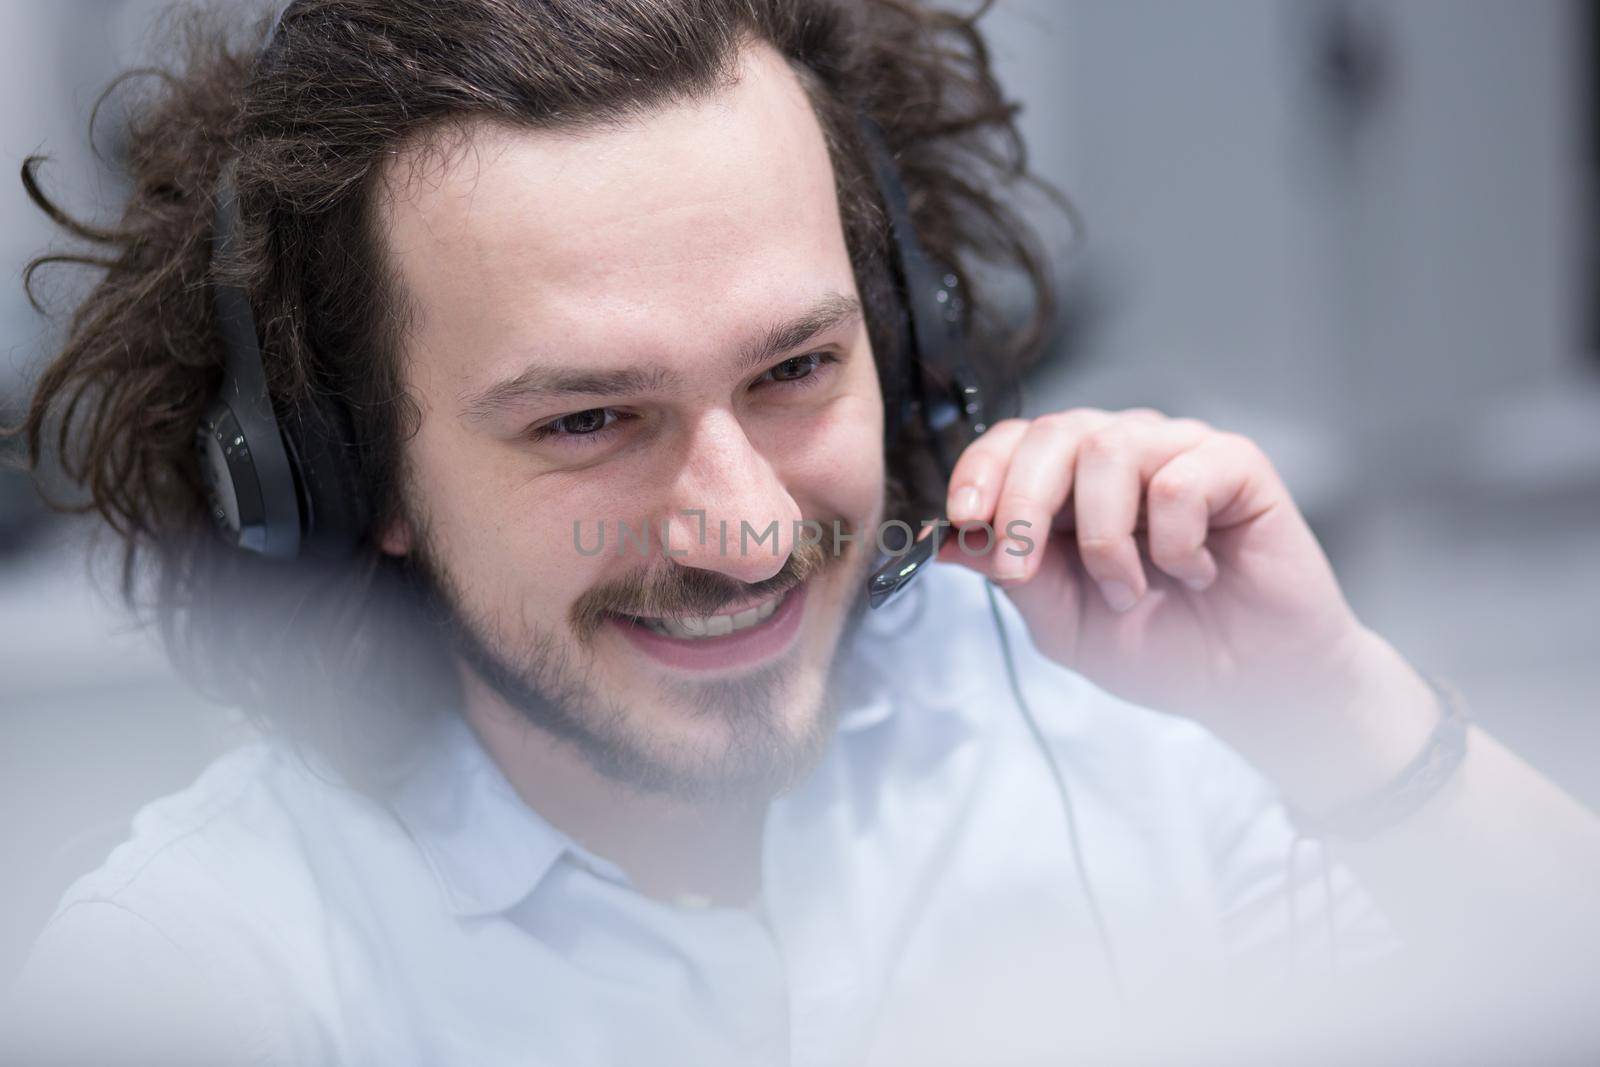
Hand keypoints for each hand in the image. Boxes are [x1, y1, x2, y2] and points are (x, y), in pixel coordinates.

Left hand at [939, 407, 1437, 810]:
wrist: (1250, 686)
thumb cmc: (1162, 649)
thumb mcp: (1063, 622)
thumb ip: (1008, 574)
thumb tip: (941, 538)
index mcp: (1071, 482)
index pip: (1012, 441)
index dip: (980, 469)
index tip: (962, 518)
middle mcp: (1121, 452)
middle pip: (1052, 433)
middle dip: (1022, 502)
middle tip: (1021, 569)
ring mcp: (1178, 450)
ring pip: (1108, 449)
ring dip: (1103, 537)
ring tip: (1128, 591)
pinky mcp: (1235, 463)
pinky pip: (1178, 478)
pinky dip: (1173, 540)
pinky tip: (1195, 572)